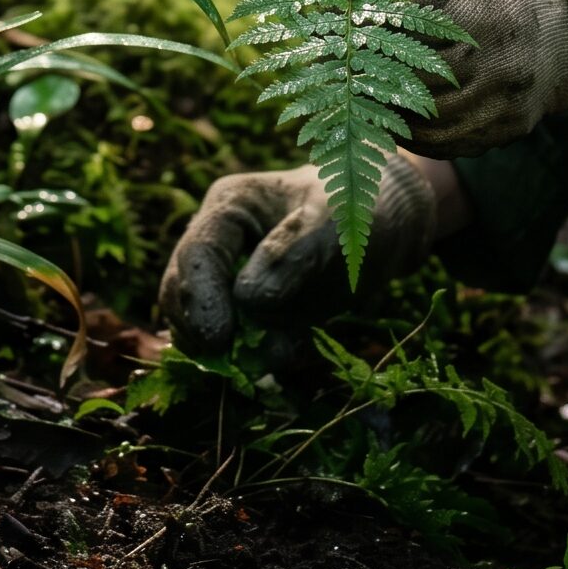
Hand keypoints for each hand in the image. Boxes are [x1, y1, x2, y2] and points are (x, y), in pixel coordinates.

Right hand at [156, 155, 437, 358]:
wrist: (385, 224)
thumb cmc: (358, 207)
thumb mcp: (336, 222)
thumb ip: (294, 255)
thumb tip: (248, 300)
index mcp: (230, 206)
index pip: (198, 252)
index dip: (201, 297)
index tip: (219, 339)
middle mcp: (220, 243)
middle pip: (182, 290)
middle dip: (200, 329)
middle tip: (231, 361)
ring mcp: (230, 280)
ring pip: (197, 324)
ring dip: (221, 352)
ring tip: (260, 362)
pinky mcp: (250, 316)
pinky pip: (233, 347)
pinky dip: (248, 362)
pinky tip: (279, 358)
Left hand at [327, 0, 567, 156]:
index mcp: (488, 15)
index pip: (399, 34)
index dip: (354, 27)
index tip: (325, 19)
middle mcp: (504, 70)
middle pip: (405, 84)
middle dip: (361, 69)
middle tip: (328, 55)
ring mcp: (510, 107)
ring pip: (423, 125)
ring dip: (383, 105)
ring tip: (355, 77)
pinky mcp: (512, 128)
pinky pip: (449, 143)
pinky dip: (415, 127)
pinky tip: (394, 98)